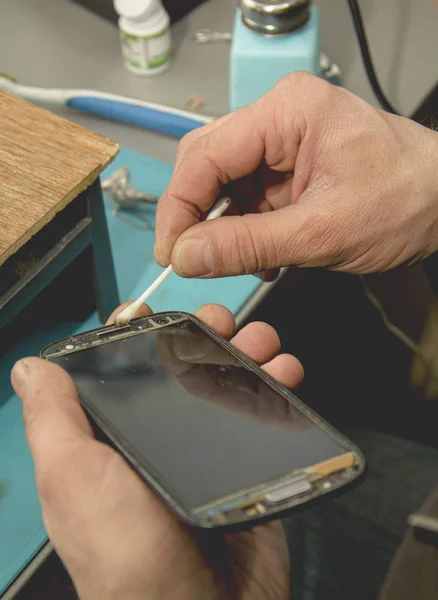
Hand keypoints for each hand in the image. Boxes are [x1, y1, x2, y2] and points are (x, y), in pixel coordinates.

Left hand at [11, 303, 302, 599]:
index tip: (164, 309)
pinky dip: (279, 385)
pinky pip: (265, 413)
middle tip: (223, 321)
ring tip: (261, 341)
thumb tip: (30, 367)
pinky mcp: (248, 464)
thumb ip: (54, 421)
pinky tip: (287, 371)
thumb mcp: (74, 478)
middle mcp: (162, 439)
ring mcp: (208, 451)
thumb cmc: (127, 550)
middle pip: (185, 368)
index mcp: (117, 437)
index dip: (145, 334)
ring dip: (247, 352)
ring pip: (230, 383)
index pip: (129, 370)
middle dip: (206, 335)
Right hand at [155, 72, 437, 277]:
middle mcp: (279, 119)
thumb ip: (247, 245)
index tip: (170, 252)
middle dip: (198, 218)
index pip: (204, 155)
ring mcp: (283, 143)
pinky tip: (264, 253)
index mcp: (287, 112)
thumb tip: (188, 256)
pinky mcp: (288, 168)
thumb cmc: (406, 200)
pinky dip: (244, 230)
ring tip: (247, 260)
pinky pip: (246, 197)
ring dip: (224, 228)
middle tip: (195, 260)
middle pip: (207, 165)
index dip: (179, 207)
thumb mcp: (321, 232)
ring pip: (223, 186)